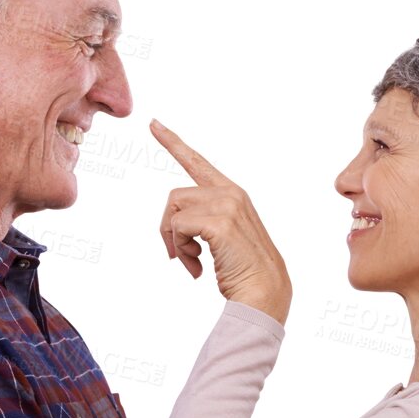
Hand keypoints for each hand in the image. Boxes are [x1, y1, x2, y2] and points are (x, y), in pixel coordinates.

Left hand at [150, 118, 291, 321]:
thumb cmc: (245, 272)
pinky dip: (180, 249)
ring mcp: (227, 205)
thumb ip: (203, 221)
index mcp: (233, 194)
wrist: (265, 293)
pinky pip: (177, 226)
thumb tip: (174, 226)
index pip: (197, 162)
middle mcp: (231, 193)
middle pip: (174, 195)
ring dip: (174, 241)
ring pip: (173, 211)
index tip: (153, 124)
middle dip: (166, 229)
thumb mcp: (223, 238)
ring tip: (192, 262)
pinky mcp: (220, 222)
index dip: (173, 143)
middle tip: (179, 257)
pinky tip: (196, 267)